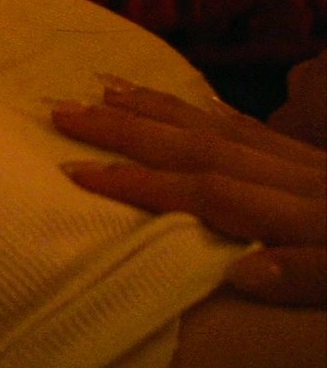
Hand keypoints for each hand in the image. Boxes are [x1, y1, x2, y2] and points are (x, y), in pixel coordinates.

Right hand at [52, 76, 325, 306]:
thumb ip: (307, 277)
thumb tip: (240, 274)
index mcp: (301, 215)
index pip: (205, 192)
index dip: (139, 182)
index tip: (75, 172)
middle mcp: (296, 179)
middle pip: (201, 148)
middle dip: (128, 129)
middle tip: (65, 112)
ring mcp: (308, 166)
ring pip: (223, 129)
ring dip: (160, 110)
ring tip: (106, 91)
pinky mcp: (318, 162)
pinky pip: (258, 128)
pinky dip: (217, 113)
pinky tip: (191, 104)